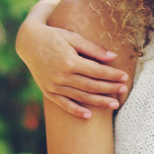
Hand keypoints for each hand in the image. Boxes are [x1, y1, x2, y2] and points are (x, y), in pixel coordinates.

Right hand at [17, 0, 128, 118]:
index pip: (97, 71)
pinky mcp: (48, 91)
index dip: (112, 75)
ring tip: (114, 104)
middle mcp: (61, 76)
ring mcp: (54, 85)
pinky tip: (89, 116)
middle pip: (92, 85)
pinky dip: (76, 111)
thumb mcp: (73, 38)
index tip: (125, 76)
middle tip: (124, 89)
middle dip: (110, 88)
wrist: (29, 42)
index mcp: (69, 61)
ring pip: (81, 97)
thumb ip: (93, 48)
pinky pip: (64, 104)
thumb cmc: (54, 36)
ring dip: (99, 102)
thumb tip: (113, 57)